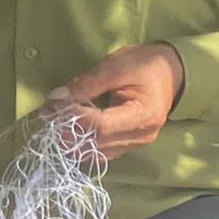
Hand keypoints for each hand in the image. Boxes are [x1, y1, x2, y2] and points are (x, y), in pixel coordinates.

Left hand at [47, 43, 184, 161]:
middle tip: (47, 113)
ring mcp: (135, 145)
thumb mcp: (115, 66)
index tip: (52, 107)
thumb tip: (56, 98)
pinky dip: (81, 143)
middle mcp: (141, 137)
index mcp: (143, 116)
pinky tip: (68, 129)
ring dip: (70, 140)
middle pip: (96, 143)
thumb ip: (86, 84)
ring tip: (54, 120)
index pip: (101, 126)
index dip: (73, 119)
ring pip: (95, 153)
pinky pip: (100, 152)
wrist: (172, 72)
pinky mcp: (128, 145)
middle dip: (66, 130)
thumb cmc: (145, 65)